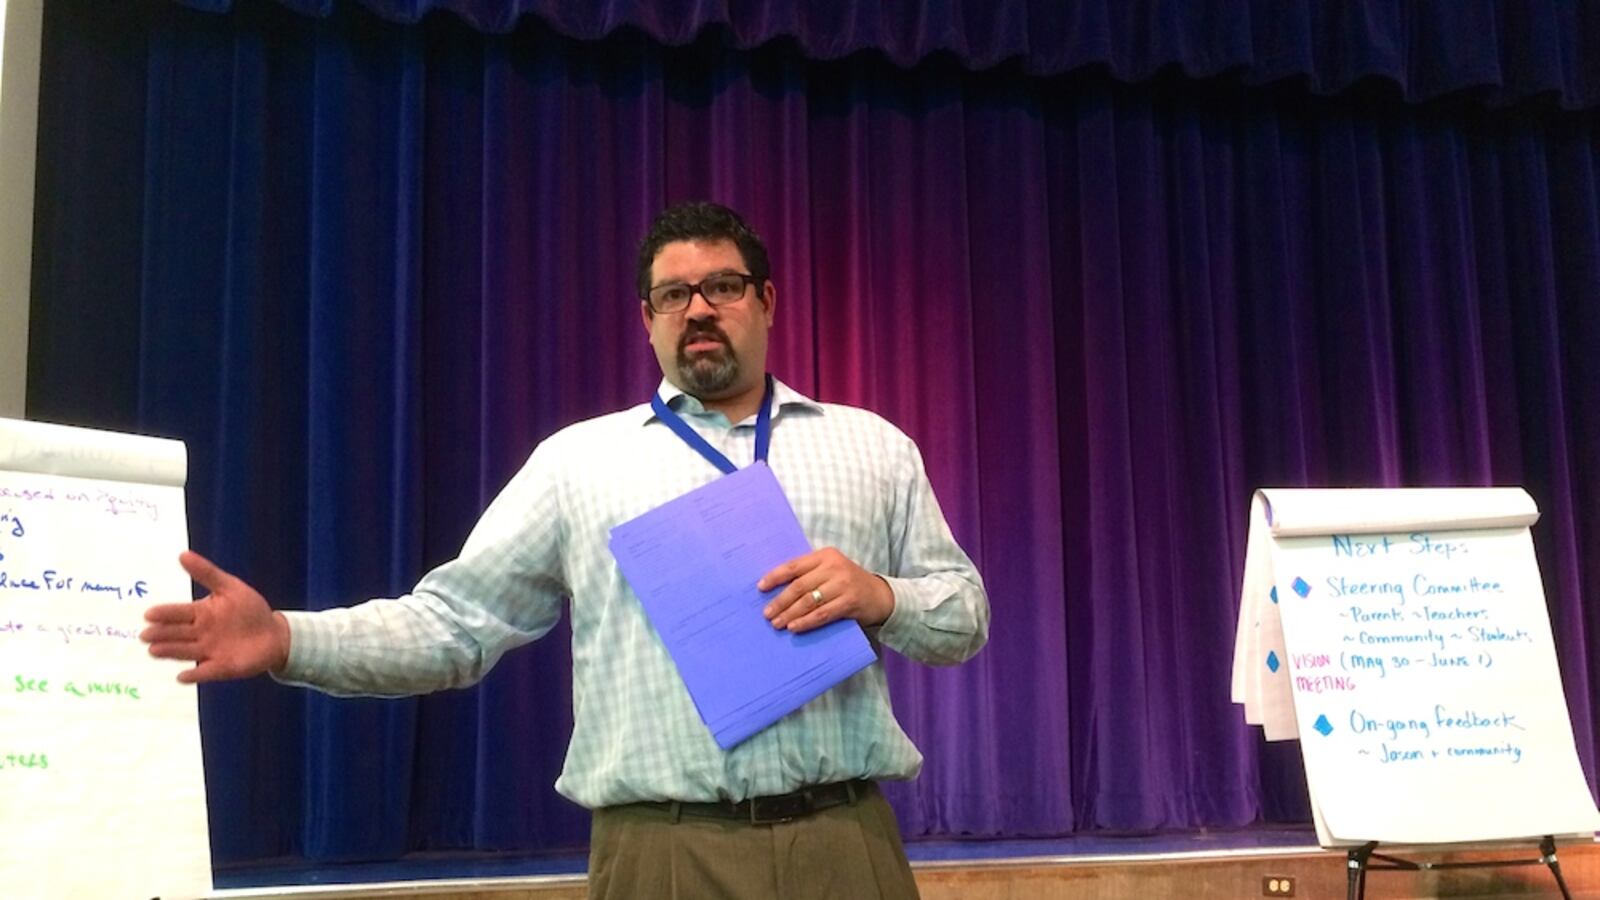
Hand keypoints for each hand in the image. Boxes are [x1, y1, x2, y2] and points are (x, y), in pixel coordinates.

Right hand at [141, 550, 290, 683]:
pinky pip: (205, 672)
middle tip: (145, 635)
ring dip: (170, 652)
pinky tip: (182, 676)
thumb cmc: (249, 609)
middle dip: (161, 634)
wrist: (272, 634)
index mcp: (200, 613)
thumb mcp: (230, 587)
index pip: (178, 613)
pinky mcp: (220, 667)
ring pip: (185, 651)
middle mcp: (199, 633)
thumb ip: (207, 573)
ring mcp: (208, 651)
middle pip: (177, 633)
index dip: (164, 614)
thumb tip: (182, 554)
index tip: (148, 614)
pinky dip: (195, 674)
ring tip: (154, 651)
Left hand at [758, 547, 893, 632]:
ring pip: (809, 601)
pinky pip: (822, 614)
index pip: (794, 565)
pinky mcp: (850, 602)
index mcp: (825, 555)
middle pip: (799, 586)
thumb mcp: (830, 571)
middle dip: (780, 601)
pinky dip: (806, 622)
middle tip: (767, 613)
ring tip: (777, 623)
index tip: (760, 588)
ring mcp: (843, 585)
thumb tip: (776, 589)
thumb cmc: (848, 583)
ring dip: (789, 613)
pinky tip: (794, 627)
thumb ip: (809, 574)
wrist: (880, 595)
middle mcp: (834, 567)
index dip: (775, 577)